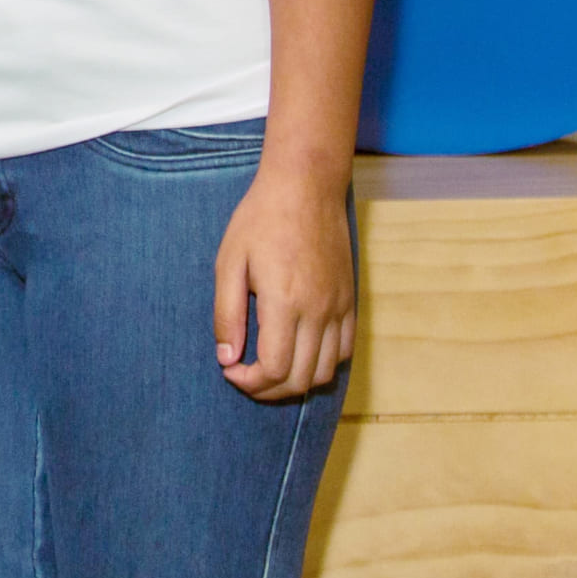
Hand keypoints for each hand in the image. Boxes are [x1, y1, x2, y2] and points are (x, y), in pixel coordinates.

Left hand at [213, 168, 355, 400]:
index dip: (250, 382)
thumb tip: (227, 357)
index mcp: (285, 303)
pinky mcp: (350, 300)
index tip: (231, 370)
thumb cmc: (260, 220)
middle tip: (245, 376)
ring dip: (296, 381)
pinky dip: (322, 363)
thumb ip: (227, 314)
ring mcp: (339, 307)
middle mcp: (318, 311)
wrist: (306, 187)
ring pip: (326, 371)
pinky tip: (298, 351)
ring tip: (270, 367)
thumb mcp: (229, 262)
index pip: (274, 369)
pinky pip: (344, 350)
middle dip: (269, 389)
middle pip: (300, 379)